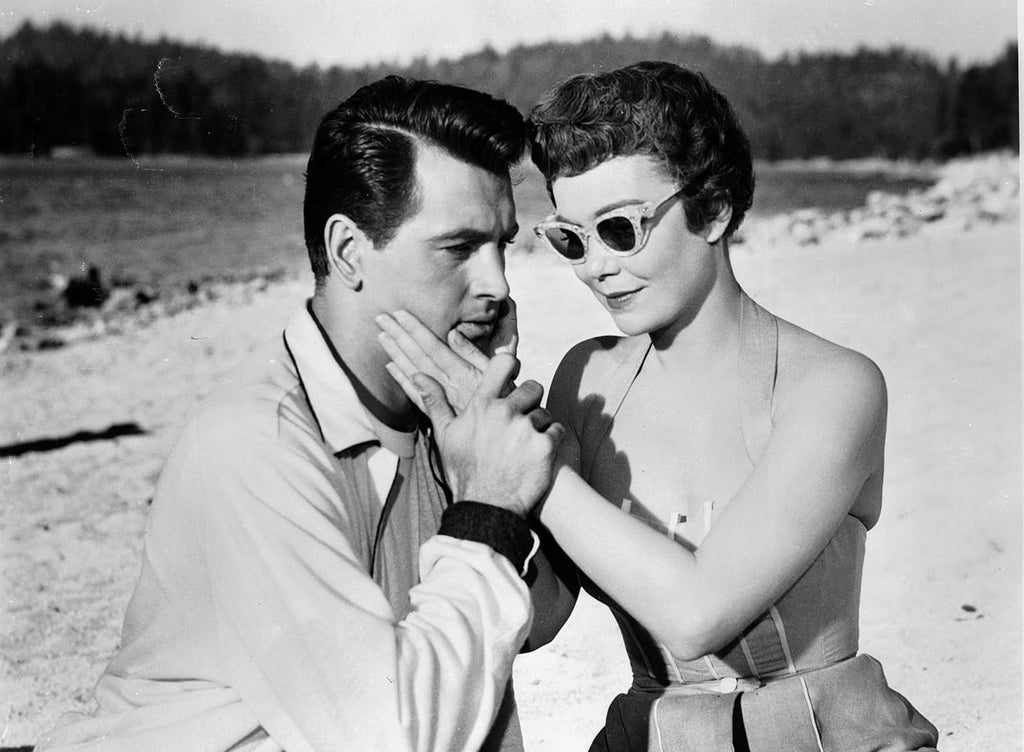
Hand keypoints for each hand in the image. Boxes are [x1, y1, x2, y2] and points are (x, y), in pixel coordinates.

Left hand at [377, 301, 519, 412]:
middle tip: (380, 318)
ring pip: (413, 373)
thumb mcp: (501, 374)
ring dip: (396, 354)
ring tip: (381, 337)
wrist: (508, 439)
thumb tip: (453, 334)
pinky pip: (416, 397)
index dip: (416, 329)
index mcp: (463, 372)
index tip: (400, 313)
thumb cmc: (510, 402)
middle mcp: (449, 385)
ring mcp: (442, 401)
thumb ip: (475, 354)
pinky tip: (391, 367)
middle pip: (418, 357)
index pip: (433, 346)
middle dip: (399, 336)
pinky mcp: (441, 415)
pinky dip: (402, 381)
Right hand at [414, 353, 562, 516]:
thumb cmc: (463, 471)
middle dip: (530, 402)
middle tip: (521, 422)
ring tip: (525, 446)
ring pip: (545, 413)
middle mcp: (505, 412)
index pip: (503, 364)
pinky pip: (557, 430)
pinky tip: (537, 455)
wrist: (486, 507)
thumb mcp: (444, 435)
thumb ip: (435, 401)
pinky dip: (552, 440)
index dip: (513, 365)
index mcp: (481, 406)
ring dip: (539, 426)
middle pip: (533, 388)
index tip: (515, 373)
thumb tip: (418, 375)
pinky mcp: (545, 446)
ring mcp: (526, 429)